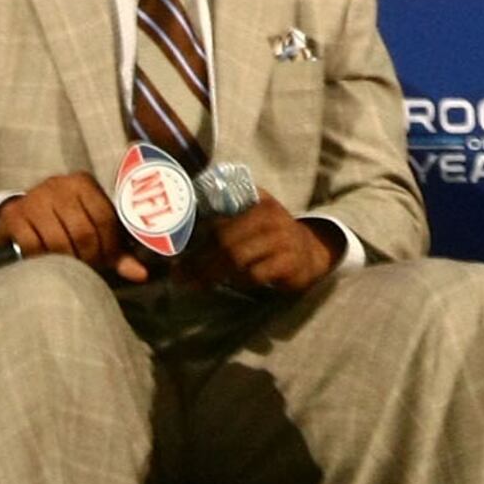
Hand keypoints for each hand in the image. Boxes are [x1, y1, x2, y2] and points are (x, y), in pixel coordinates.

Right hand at [0, 170, 146, 281]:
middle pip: (83, 231)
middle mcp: (58, 185)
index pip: (105, 218)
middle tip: (87, 268)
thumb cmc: (64, 222)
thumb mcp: (91, 228)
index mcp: (83, 183)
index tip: (106, 261)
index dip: (109, 246)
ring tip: (69, 268)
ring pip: (58, 241)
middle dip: (89, 257)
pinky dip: (42, 260)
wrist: (19, 212)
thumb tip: (142, 275)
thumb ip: (116, 251)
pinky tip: (46, 262)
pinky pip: (33, 246)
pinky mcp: (14, 215)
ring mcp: (34, 199)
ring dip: (66, 261)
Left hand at [183, 198, 335, 296]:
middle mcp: (269, 215)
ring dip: (213, 273)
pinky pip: (254, 274)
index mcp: (256, 198)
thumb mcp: (251, 217)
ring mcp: (281, 238)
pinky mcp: (288, 262)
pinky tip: (234, 285)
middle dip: (198, 260)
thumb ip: (223, 218)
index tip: (173, 252)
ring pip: (236, 257)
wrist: (311, 252)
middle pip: (224, 239)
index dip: (193, 232)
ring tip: (196, 284)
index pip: (218, 213)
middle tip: (180, 276)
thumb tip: (179, 237)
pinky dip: (240, 282)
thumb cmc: (270, 236)